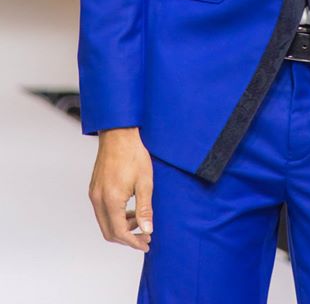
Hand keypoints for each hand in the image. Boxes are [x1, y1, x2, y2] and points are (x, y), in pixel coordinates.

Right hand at [89, 127, 153, 252]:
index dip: (134, 242)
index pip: (119, 232)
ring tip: (139, 221)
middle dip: (127, 238)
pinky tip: (129, 211)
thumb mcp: (145, 182)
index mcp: (111, 199)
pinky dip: (115, 217)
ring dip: (121, 228)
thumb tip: (147, 230)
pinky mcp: (94, 189)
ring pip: (104, 222)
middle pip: (109, 232)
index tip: (147, 243)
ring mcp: (94, 194)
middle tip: (145, 237)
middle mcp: (98, 199)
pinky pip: (102, 211)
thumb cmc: (133, 154)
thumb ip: (145, 208)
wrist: (118, 134)